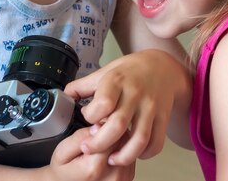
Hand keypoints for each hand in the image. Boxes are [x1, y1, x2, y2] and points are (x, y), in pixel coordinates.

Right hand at [46, 127, 134, 180]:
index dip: (104, 126)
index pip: (112, 134)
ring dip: (118, 142)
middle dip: (112, 133)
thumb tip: (99, 127)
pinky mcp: (128, 178)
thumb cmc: (66, 171)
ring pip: (129, 146)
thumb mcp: (63, 151)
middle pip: (123, 140)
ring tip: (103, 146)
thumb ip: (80, 137)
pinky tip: (109, 153)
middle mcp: (112, 176)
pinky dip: (121, 151)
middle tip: (98, 136)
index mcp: (94, 168)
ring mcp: (122, 179)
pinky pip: (131, 155)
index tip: (95, 129)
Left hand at [64, 50, 190, 165]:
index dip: (91, 116)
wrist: (162, 67)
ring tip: (111, 159)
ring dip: (124, 155)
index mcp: (117, 81)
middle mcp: (135, 94)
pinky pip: (156, 142)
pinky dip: (145, 154)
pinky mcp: (163, 118)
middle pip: (118, 125)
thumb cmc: (130, 71)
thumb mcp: (105, 71)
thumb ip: (83, 85)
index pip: (103, 103)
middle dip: (100, 143)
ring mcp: (151, 107)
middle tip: (88, 148)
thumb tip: (64, 96)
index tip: (88, 119)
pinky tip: (134, 154)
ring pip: (139, 138)